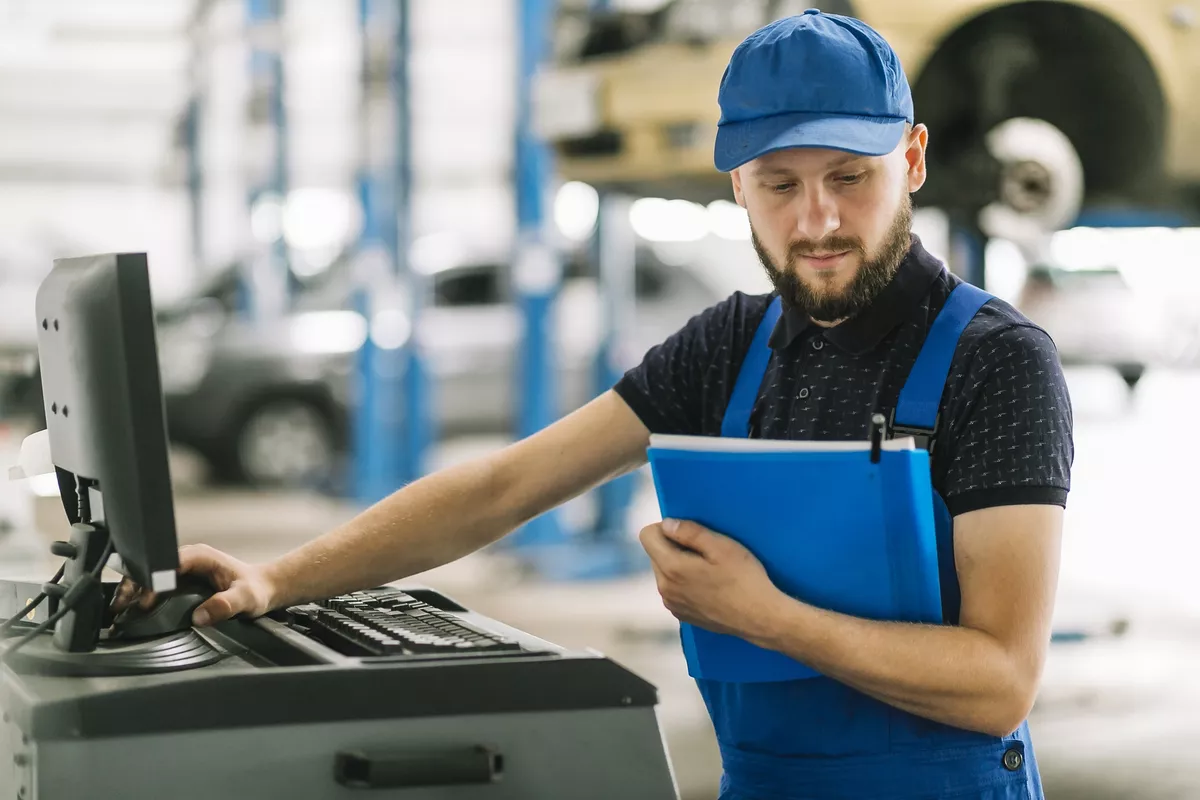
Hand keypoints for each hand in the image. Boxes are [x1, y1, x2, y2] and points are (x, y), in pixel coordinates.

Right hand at [110, 544, 277, 626]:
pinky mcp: (178, 580)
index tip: (144, 601)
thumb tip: (201, 615)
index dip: (152, 580)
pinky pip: (154, 585)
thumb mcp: (246, 598)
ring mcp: (181, 569)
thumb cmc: (255, 589)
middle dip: (133, 585)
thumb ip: (225, 605)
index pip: (167, 563)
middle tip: (119, 607)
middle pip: (151, 567)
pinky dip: (140, 596)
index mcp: (200, 556)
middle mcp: (187, 559)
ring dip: (132, 591)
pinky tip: (130, 610)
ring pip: (148, 575)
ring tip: (118, 610)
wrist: (262, 588)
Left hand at [638, 519, 785, 641]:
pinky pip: (674, 589)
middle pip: (656, 553)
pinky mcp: (682, 615)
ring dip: (679, 565)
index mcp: (671, 568)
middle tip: (705, 551)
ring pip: (664, 572)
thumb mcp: (721, 546)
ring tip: (709, 569)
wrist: (760, 618)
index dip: (665, 527)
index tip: (688, 533)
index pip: (647, 536)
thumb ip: (690, 532)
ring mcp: (672, 604)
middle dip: (674, 547)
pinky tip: (710, 585)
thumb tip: (666, 524)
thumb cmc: (744, 578)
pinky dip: (685, 583)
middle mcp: (664, 588)